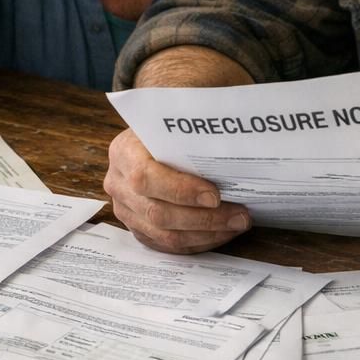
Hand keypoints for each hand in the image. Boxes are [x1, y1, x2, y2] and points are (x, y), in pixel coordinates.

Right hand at [104, 128, 250, 253]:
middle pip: (157, 212)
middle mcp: (118, 183)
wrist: (157, 132)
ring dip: (206, 233)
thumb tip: (228, 131)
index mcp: (123, 151)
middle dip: (204, 218)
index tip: (215, 195)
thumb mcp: (176, 114)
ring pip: (164, 234)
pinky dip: (198, 242)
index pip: (146, 177)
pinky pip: (168, 245)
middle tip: (240, 214)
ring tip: (238, 223)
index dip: (181, 190)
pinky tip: (222, 232)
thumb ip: (193, 124)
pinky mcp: (138, 228)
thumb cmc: (172, 124)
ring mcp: (126, 209)